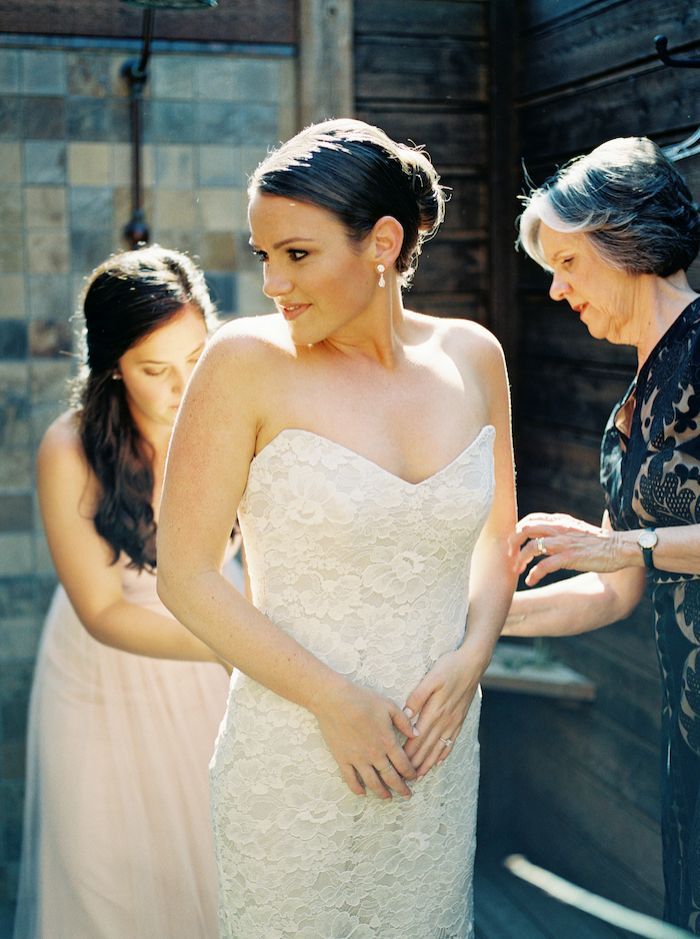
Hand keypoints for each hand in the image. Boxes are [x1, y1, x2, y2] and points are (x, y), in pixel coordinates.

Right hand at [314, 679, 417, 799]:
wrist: (334, 700)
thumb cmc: (362, 699)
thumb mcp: (389, 706)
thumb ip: (404, 722)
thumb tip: (416, 734)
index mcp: (387, 741)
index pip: (403, 764)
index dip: (410, 773)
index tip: (414, 778)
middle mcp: (374, 755)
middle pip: (390, 777)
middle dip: (400, 788)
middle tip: (406, 795)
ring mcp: (357, 759)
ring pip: (372, 782)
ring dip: (381, 792)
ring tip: (387, 798)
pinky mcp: (342, 759)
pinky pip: (350, 779)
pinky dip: (357, 788)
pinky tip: (362, 793)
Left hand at [402, 645, 483, 778]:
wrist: (473, 663)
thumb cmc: (449, 667)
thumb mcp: (431, 678)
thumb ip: (418, 698)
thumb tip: (407, 717)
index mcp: (435, 711)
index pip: (418, 738)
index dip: (407, 753)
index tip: (397, 765)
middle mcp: (445, 720)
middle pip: (427, 747)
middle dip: (415, 764)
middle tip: (403, 778)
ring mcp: (454, 721)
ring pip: (439, 747)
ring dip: (428, 763)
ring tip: (418, 775)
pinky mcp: (460, 719)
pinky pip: (451, 741)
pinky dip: (443, 753)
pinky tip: (438, 760)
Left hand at [510, 512, 620, 586]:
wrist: (620, 548)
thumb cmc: (597, 542)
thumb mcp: (574, 530)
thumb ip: (558, 530)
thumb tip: (541, 536)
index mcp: (560, 521)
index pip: (530, 519)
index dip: (517, 531)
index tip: (514, 544)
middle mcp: (559, 528)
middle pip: (525, 529)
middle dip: (513, 543)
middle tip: (511, 556)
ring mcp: (564, 542)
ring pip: (532, 547)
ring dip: (520, 560)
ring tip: (517, 570)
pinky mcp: (570, 557)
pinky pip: (545, 565)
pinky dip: (534, 574)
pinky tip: (530, 580)